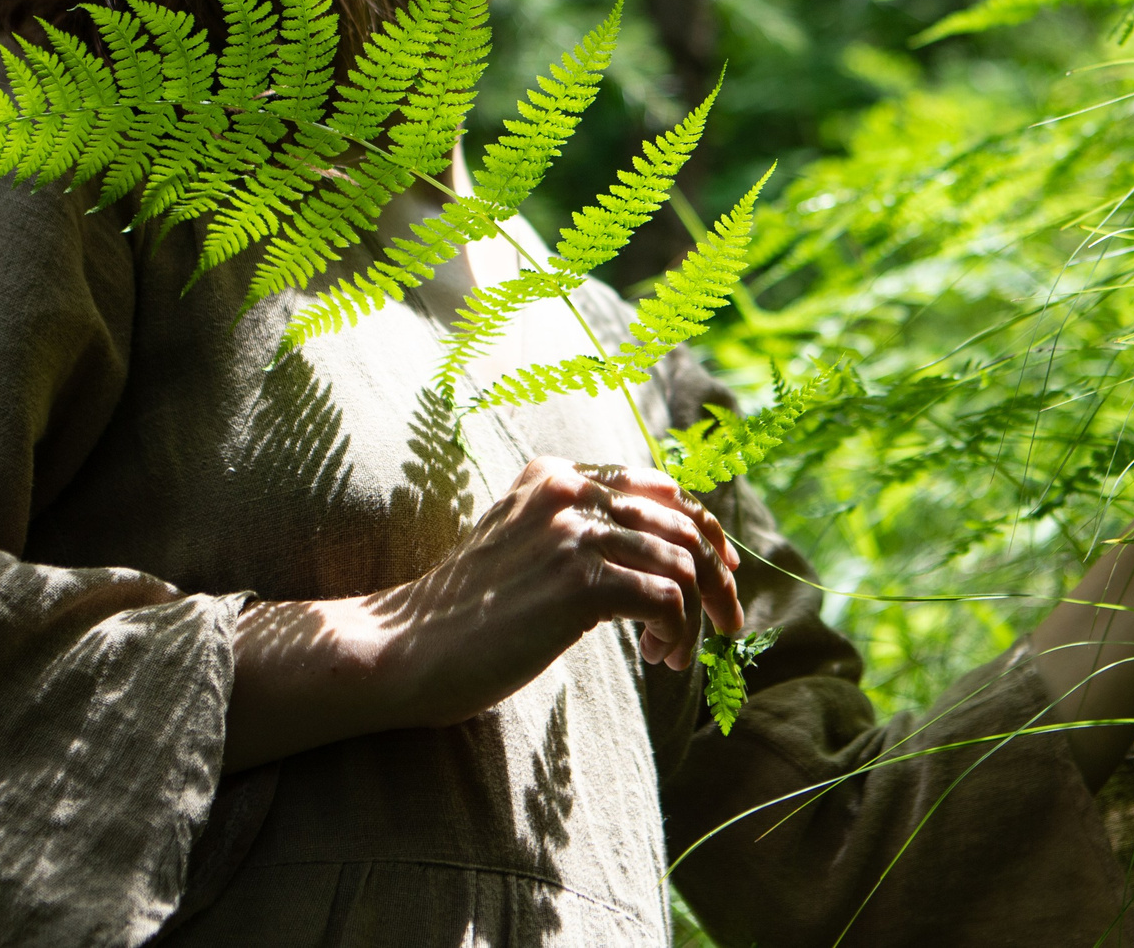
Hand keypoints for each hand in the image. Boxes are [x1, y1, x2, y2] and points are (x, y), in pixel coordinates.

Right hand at [380, 457, 745, 721]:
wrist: (405, 649)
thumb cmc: (463, 613)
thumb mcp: (520, 547)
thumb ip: (574, 530)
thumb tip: (657, 545)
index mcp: (554, 475)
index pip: (658, 486)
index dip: (703, 527)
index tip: (724, 571)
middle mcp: (568, 491)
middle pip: (683, 521)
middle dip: (718, 575)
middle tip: (729, 621)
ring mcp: (573, 533)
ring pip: (682, 563)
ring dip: (695, 616)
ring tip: (672, 655)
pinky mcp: (579, 582)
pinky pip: (666, 599)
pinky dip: (676, 632)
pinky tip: (657, 658)